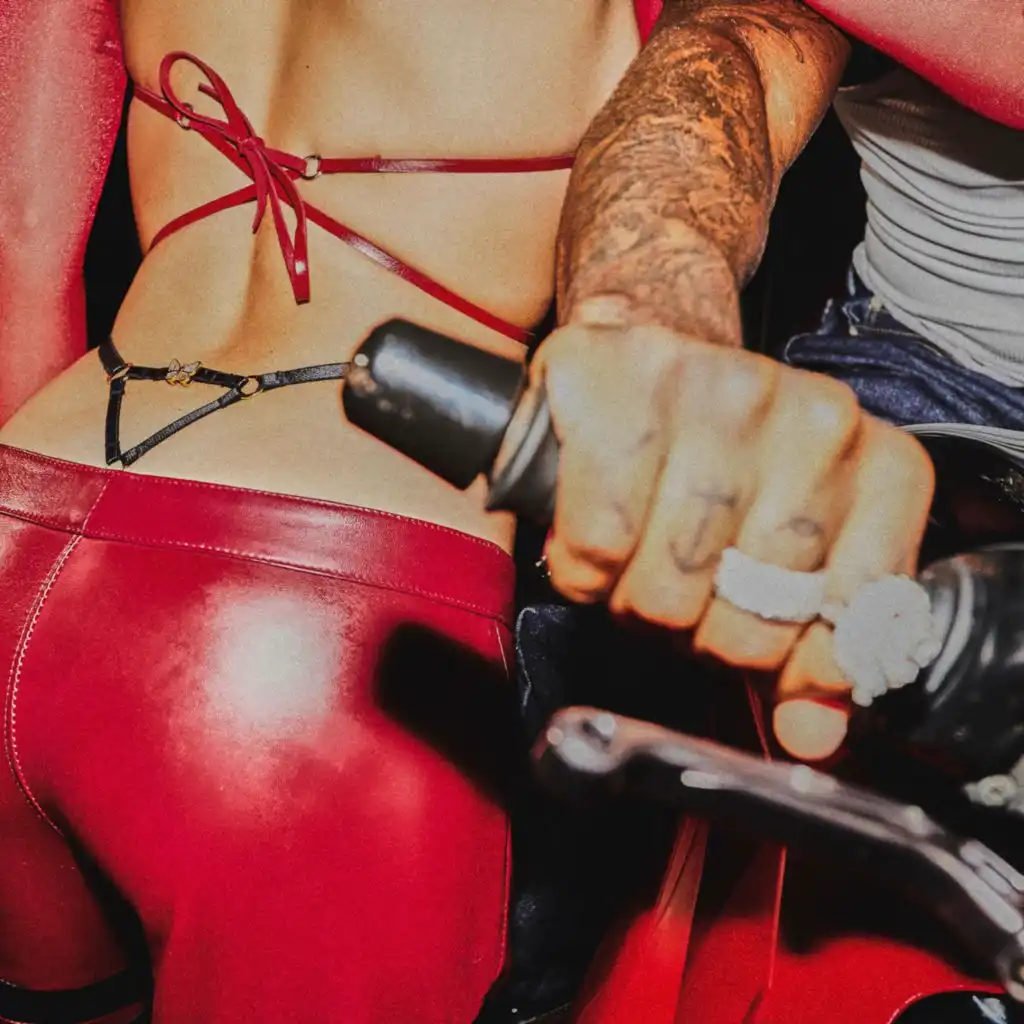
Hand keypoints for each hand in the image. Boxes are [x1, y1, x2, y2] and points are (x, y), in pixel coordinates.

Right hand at [532, 309, 934, 760]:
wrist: (638, 359)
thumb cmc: (703, 469)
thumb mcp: (776, 558)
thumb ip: (804, 649)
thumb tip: (810, 734)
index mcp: (871, 458)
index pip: (852, 611)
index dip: (793, 654)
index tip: (752, 650)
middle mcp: (806, 413)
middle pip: (754, 603)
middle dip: (698, 629)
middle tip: (674, 598)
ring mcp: (713, 387)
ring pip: (672, 579)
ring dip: (634, 602)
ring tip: (630, 568)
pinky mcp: (616, 381)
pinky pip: (600, 537)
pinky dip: (584, 569)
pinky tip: (591, 545)